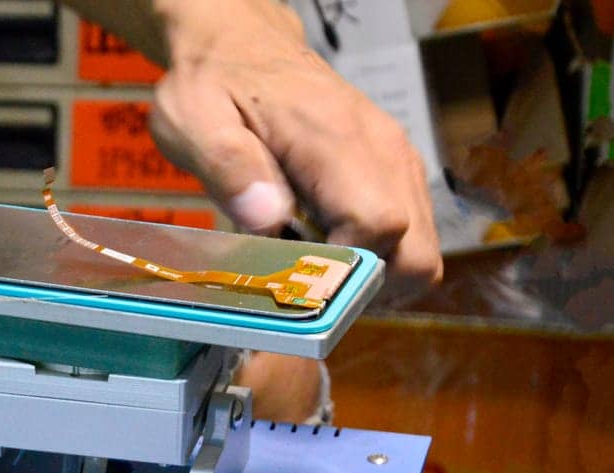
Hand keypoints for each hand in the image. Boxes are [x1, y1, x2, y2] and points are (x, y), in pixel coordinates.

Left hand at [74, 0, 442, 300]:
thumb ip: (230, 169)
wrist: (242, 43)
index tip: (296, 276)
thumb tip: (267, 220)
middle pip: (416, 254)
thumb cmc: (214, 84)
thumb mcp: (193, 121)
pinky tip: (321, 246)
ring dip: (370, 278)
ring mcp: (395, 161)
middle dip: (365, 288)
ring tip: (310, 265)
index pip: (378, 226)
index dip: (342, 269)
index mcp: (336, 141)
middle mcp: (382, 152)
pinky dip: (373, 258)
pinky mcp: (393, 171)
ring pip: (419, 252)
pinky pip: (408, 234)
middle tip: (306, 285)